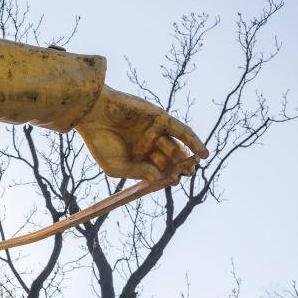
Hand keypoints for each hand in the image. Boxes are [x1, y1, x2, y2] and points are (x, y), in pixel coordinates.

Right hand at [76, 86, 207, 182]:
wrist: (93, 114)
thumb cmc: (100, 141)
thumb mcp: (116, 166)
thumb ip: (137, 173)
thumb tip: (158, 179)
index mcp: (136, 158)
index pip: (156, 171)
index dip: (166, 178)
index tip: (172, 183)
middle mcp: (148, 145)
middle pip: (169, 161)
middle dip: (178, 170)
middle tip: (184, 176)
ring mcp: (155, 132)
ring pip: (175, 149)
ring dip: (182, 160)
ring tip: (188, 168)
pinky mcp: (161, 119)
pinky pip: (182, 132)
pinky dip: (194, 142)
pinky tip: (204, 154)